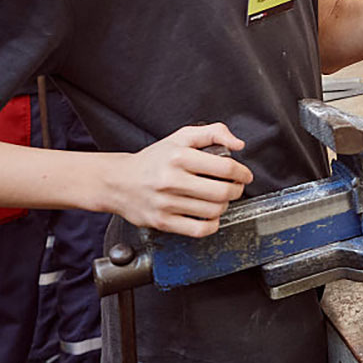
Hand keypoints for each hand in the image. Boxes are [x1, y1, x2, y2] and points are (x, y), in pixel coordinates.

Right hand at [105, 123, 252, 236]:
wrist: (118, 181)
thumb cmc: (154, 159)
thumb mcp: (181, 137)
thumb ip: (213, 133)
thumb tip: (238, 144)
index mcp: (179, 156)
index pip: (224, 167)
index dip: (242, 172)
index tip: (245, 175)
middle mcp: (172, 180)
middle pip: (222, 192)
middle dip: (236, 190)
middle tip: (235, 188)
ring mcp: (166, 203)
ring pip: (213, 211)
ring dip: (224, 206)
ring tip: (220, 200)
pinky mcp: (162, 222)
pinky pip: (198, 230)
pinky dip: (212, 225)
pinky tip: (210, 216)